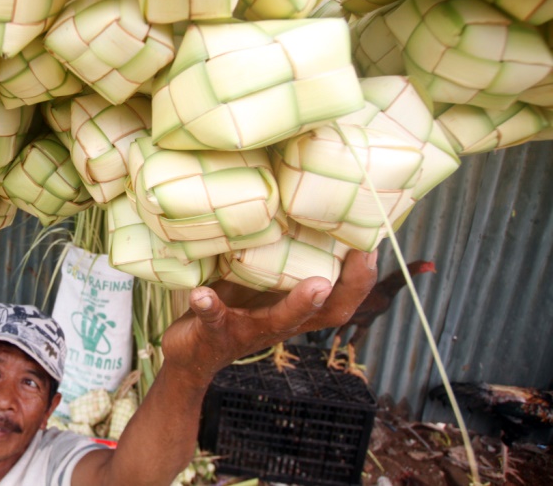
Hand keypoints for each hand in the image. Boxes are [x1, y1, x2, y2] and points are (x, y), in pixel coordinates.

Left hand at [159, 249, 377, 384]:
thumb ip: (274, 258)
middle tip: (364, 256)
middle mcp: (279, 324)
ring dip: (300, 304)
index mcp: (293, 311)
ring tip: (317, 285)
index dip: (361, 278)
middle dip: (348, 287)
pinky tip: (202, 295)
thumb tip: (291, 209)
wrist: (190, 355)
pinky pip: (213, 320)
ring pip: (280, 321)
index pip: (340, 299)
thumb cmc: (230, 308)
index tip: (373, 245)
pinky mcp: (213, 333)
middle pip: (327, 313)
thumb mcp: (256, 284)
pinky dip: (209, 306)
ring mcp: (248, 330)